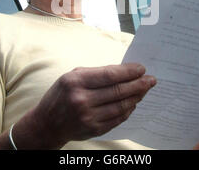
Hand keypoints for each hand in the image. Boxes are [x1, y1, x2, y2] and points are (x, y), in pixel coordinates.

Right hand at [23, 63, 156, 148]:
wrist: (47, 123)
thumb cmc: (61, 94)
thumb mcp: (72, 76)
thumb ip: (96, 73)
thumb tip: (124, 72)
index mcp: (76, 82)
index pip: (109, 75)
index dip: (128, 72)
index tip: (142, 69)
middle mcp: (82, 100)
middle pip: (118, 91)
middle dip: (138, 84)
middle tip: (151, 80)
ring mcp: (88, 117)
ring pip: (121, 106)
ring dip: (136, 97)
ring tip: (145, 90)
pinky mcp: (94, 129)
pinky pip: (117, 119)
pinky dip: (128, 110)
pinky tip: (134, 103)